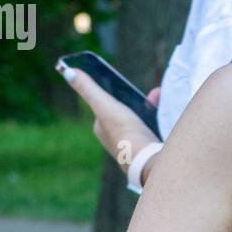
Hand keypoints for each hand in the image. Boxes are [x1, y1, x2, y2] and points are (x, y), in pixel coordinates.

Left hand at [55, 64, 160, 178]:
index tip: (126, 85)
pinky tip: (165, 114)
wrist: (147, 159)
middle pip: (125, 111)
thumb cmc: (124, 132)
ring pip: (140, 119)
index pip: (106, 106)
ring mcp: (132, 145)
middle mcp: (114, 138)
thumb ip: (88, 89)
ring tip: (158, 98)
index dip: (116, 94)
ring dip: (150, 107)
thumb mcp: (104, 105)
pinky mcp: (148, 150)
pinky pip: (152, 128)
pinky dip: (158, 118)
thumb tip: (67, 71)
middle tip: (151, 92)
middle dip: (138, 99)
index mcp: (101, 129)